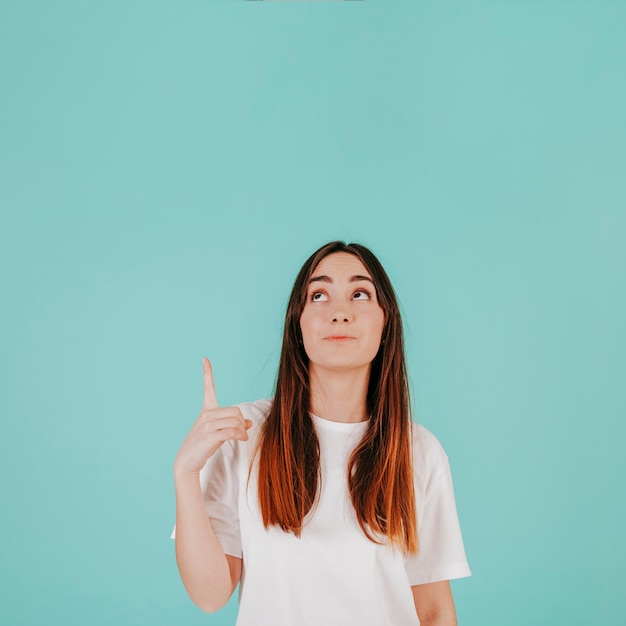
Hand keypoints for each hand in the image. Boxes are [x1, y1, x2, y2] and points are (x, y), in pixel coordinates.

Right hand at [174, 358, 252, 476]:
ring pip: (236, 421)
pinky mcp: (209, 436)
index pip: (208, 388)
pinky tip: (242, 439)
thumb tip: (249, 423)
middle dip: (242, 421)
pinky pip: (232, 431)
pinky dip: (241, 435)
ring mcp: (206, 425)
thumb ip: (233, 425)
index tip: (205, 359)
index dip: (207, 373)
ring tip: (242, 437)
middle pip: (235, 411)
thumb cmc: (203, 446)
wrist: (187, 461)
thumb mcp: (219, 433)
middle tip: (242, 432)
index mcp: (206, 410)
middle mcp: (206, 414)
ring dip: (243, 430)